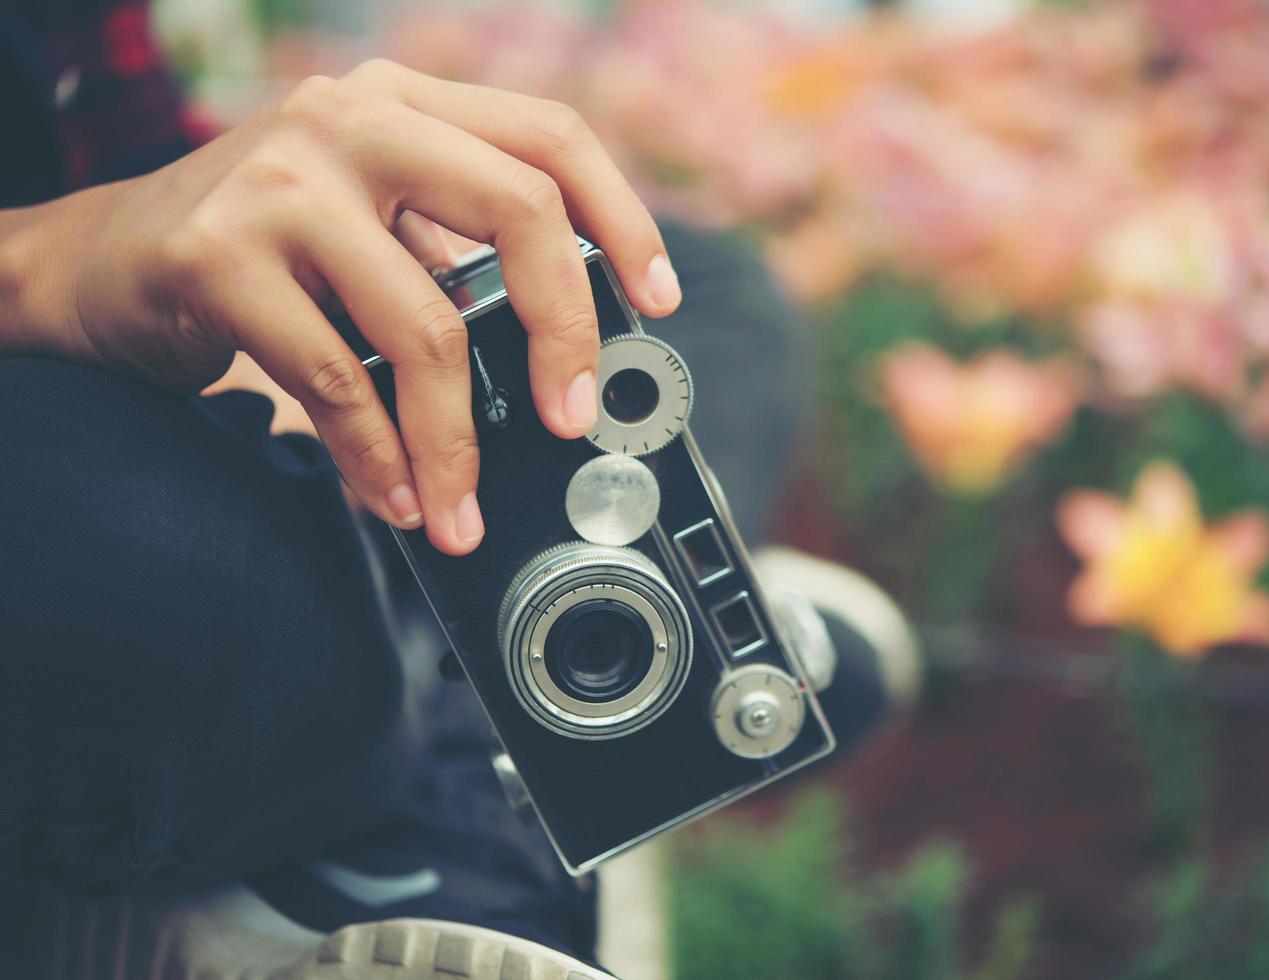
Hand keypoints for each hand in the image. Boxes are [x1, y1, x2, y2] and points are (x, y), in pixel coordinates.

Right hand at [0, 60, 681, 554]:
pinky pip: (335, 381)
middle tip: (571, 419)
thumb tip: (561, 354)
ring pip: (426, 326)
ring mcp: (281, 180)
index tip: (658, 301)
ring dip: (454, 441)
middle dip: (565, 331)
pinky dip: (377, 457)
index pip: (551, 136)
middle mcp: (350, 120)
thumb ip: (451, 252)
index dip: (624, 219)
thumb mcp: (369, 222)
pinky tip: (394, 497)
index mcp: (404, 103)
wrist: (100, 261)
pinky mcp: (218, 254)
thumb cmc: (260, 252)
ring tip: (458, 505)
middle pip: (519, 210)